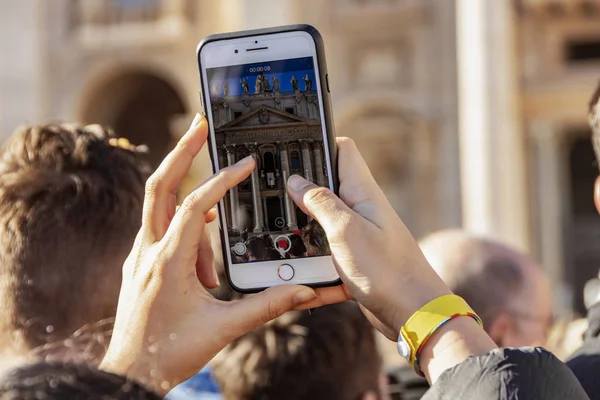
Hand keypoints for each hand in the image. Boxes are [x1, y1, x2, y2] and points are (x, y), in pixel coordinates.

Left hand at [99, 114, 317, 394]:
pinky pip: (163, 228)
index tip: (245, 164)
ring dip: (192, 216)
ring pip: (161, 208)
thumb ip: (267, 306)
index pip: (194, 206)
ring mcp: (140, 254)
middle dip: (181, 151)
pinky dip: (186, 225)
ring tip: (213, 277)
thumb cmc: (169, 351)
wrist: (131, 372)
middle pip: (160, 185)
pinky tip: (205, 244)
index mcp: (167, 261)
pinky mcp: (142, 262)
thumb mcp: (224, 327)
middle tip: (200, 124)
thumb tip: (302, 291)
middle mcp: (147, 250)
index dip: (222, 180)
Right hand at [287, 137, 451, 338]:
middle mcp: (360, 210)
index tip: (292, 151)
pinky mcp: (354, 262)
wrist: (414, 315)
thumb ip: (320, 202)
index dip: (319, 144)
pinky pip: (326, 261)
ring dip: (304, 241)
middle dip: (300, 199)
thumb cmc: (387, 271)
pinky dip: (316, 274)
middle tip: (279, 207)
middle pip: (324, 191)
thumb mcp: (345, 230)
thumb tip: (297, 181)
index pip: (342, 151)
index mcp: (362, 193)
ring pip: (319, 228)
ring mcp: (358, 236)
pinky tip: (310, 287)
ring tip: (288, 251)